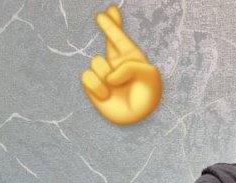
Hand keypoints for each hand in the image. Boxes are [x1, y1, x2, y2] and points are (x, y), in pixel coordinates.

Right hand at [81, 4, 162, 124]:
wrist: (138, 118)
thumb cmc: (146, 97)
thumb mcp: (148, 77)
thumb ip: (131, 66)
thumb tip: (109, 75)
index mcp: (132, 58)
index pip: (121, 37)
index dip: (113, 24)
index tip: (109, 9)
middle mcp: (117, 63)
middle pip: (108, 39)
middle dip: (108, 26)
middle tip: (101, 15)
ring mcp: (105, 74)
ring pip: (96, 62)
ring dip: (106, 75)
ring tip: (116, 87)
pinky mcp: (94, 86)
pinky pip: (87, 77)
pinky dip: (97, 87)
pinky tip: (106, 96)